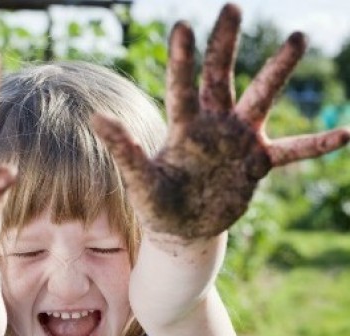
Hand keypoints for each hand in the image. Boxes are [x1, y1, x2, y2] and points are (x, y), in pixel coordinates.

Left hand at [94, 3, 349, 240]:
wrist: (182, 227)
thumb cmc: (157, 204)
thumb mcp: (141, 181)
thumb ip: (125, 151)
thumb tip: (96, 119)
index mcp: (183, 128)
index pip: (182, 88)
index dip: (182, 60)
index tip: (182, 26)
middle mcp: (212, 126)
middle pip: (220, 79)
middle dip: (225, 46)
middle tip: (232, 8)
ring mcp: (238, 142)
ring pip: (260, 100)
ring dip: (276, 73)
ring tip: (295, 39)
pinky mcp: (257, 164)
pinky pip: (292, 151)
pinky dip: (316, 145)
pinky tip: (346, 133)